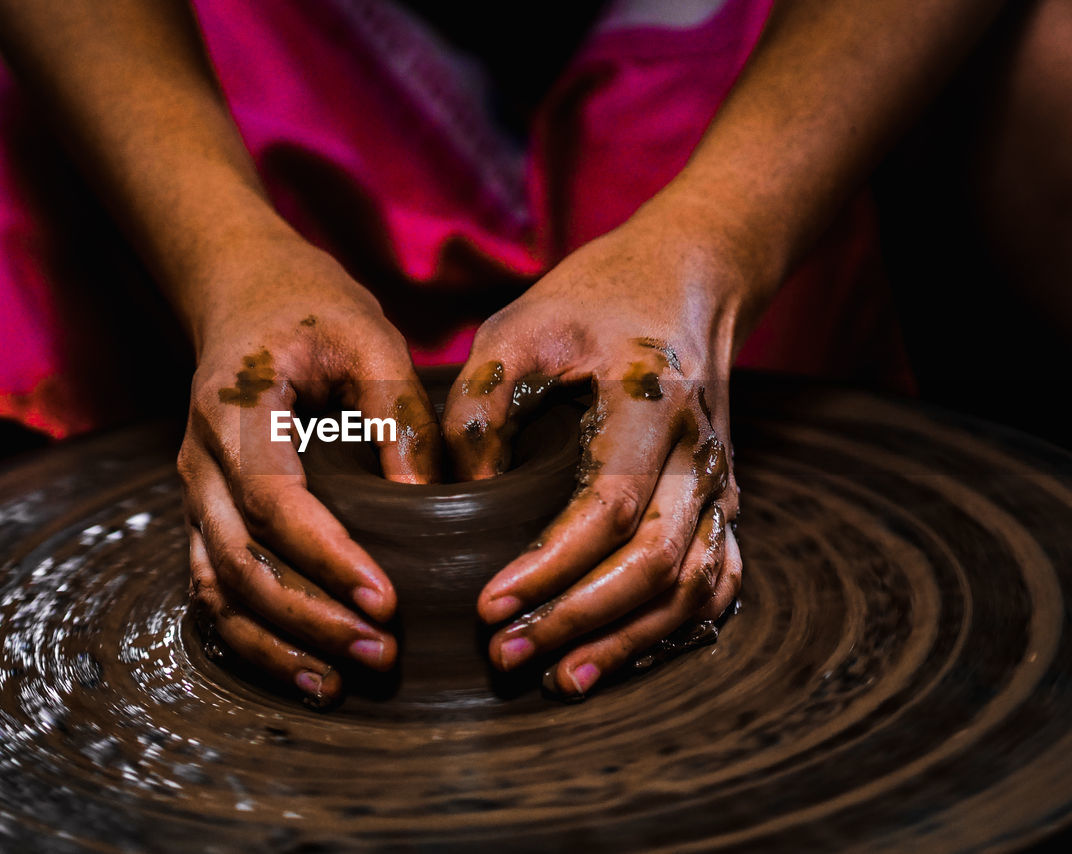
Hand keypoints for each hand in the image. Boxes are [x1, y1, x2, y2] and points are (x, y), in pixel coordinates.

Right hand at [178, 236, 439, 707]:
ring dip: (274, 643)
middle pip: (239, 562)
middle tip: (382, 654)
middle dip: (308, 618)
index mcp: (235, 412)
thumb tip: (428, 499)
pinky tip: (304, 667)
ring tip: (340, 684)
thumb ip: (395, 411)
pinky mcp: (208, 512)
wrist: (243, 291)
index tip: (386, 601)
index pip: (273, 502)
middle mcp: (201, 461)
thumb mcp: (365, 334)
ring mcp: (196, 492)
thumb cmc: (310, 308)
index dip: (327, 558)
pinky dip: (253, 636)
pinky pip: (214, 588)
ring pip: (215, 589)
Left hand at [443, 199, 764, 697]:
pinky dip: (673, 629)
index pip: (610, 506)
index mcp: (651, 401)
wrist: (683, 280)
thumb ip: (479, 406)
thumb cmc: (589, 302)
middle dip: (580, 619)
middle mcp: (698, 451)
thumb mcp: (518, 328)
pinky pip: (716, 580)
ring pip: (693, 585)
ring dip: (628, 640)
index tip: (487, 605)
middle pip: (658, 561)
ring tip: (560, 678)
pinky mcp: (720, 500)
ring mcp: (720, 481)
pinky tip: (619, 655)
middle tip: (506, 653)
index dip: (551, 566)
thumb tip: (461, 498)